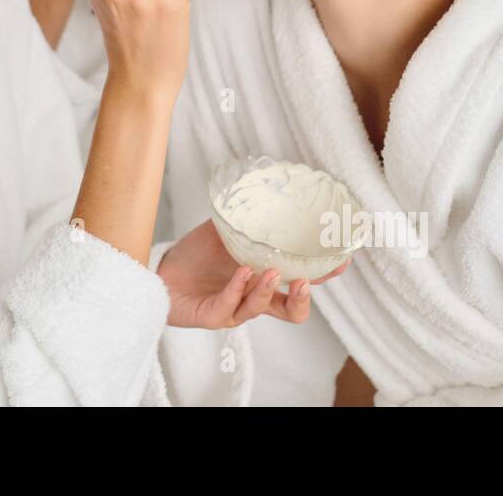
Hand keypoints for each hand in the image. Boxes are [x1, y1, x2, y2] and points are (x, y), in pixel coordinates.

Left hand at [156, 220, 352, 328]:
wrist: (162, 271)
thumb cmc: (196, 254)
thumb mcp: (224, 230)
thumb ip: (244, 216)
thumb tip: (265, 186)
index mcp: (265, 277)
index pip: (302, 281)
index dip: (323, 274)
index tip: (340, 259)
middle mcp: (255, 297)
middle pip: (292, 310)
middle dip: (304, 297)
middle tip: (306, 279)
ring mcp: (235, 308)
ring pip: (263, 309)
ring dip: (269, 290)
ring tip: (271, 271)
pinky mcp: (214, 315)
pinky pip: (230, 306)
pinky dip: (238, 288)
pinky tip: (242, 271)